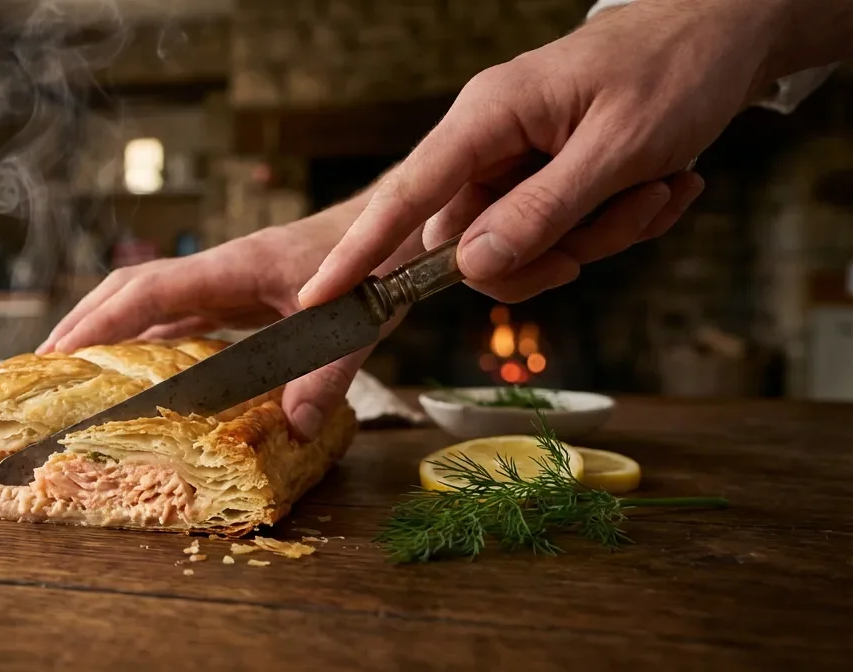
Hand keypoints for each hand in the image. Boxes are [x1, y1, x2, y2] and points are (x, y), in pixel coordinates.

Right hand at [38, 195, 425, 438]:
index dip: (104, 319)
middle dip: (85, 320)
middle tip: (45, 363)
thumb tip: (294, 427)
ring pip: (150, 298)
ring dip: (108, 326)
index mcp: (237, 266)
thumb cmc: (377, 260)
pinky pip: (178, 314)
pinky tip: (132, 368)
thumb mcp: (358, 320)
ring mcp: (227, 281)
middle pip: (132, 287)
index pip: (153, 290)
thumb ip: (326, 373)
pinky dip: (145, 337)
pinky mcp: (238, 293)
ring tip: (72, 365)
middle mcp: (221, 269)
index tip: (63, 349)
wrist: (402, 223)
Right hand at [296, 0, 785, 307]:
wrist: (723, 36)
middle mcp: (489, 140)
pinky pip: (558, 233)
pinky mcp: (546, 176)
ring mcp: (517, 160)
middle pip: (477, 241)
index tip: (319, 298)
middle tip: (636, 213)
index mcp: (487, 117)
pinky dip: (617, 224)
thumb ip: (542, 211)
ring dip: (603, 235)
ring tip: (664, 187)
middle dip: (560, 249)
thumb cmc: (673, 72)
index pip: (405, 195)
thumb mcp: (619, 148)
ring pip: (524, 245)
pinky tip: (666, 184)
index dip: (359, 252)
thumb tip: (471, 266)